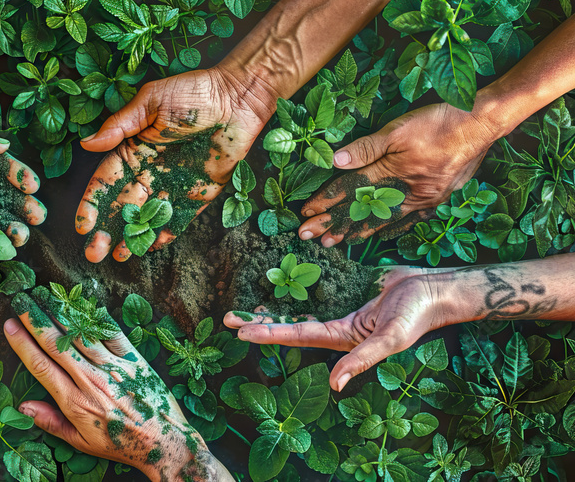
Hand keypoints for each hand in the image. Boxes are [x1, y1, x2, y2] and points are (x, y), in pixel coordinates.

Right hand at [2, 293, 230, 480]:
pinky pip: (112, 333)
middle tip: (22, 299)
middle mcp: (91, 380)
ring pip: (81, 334)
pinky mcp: (134, 360)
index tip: (10, 325)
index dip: (23, 343)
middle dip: (36, 319)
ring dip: (60, 312)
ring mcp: (114, 368)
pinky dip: (97, 317)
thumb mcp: (82, 443)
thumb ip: (52, 422)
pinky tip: (83, 303)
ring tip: (45, 294)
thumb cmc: (120, 444)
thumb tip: (23, 407)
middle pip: (57, 344)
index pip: (41, 366)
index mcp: (75, 402)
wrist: (164, 443)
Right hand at [77, 68, 274, 261]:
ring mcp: (173, 184)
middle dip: (108, 229)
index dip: (93, 204)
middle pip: (123, 205)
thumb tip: (87, 144)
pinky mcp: (198, 193)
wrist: (238, 98)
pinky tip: (153, 245)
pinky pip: (180, 218)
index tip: (83, 224)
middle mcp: (149, 171)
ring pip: (148, 216)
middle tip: (96, 251)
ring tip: (121, 255)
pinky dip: (167, 232)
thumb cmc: (193, 92)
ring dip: (134, 236)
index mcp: (132, 149)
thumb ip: (120, 125)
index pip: (105, 182)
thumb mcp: (151, 101)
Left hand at [223, 266, 459, 391]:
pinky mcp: (347, 288)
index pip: (296, 335)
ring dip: (273, 305)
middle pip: (289, 324)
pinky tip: (280, 278)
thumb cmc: (416, 316)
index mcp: (340, 338)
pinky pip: (316, 287)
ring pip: (299, 307)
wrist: (437, 290)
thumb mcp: (389, 341)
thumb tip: (334, 385)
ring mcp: (340, 307)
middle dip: (259, 322)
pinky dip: (298, 284)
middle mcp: (335, 326)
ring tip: (244, 301)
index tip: (240, 331)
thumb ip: (361, 361)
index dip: (267, 333)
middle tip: (227, 318)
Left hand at [298, 103, 499, 246]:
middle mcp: (408, 193)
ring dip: (356, 231)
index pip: (352, 191)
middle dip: (333, 224)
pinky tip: (377, 235)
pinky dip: (389, 228)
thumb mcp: (399, 129)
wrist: (483, 124)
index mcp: (396, 175)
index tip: (306, 213)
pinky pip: (408, 219)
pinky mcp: (437, 198)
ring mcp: (425, 199)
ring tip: (334, 242)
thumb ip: (367, 147)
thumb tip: (336, 161)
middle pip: (363, 211)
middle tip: (307, 237)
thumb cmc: (440, 121)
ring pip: (383, 220)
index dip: (327, 201)